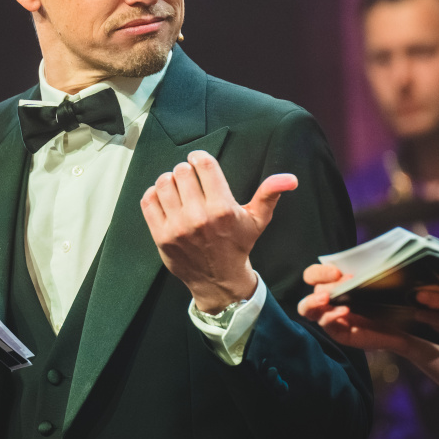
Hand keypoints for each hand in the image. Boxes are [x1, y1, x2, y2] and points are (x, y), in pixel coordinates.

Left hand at [140, 150, 296, 313]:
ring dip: (170, 181)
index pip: (204, 164)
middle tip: (190, 179)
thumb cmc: (237, 246)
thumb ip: (270, 194)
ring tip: (178, 188)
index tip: (199, 161)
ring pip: (164, 183)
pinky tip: (166, 200)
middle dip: (186, 170)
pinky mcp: (161, 236)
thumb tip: (289, 179)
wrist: (218, 280)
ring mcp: (177, 227)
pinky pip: (149, 201)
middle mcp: (199, 217)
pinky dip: (155, 195)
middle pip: (182, 171)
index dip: (200, 157)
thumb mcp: (257, 220)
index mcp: (223, 209)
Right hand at [298, 263, 430, 356]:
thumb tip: (358, 262)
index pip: (312, 275)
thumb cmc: (386, 300)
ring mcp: (331, 317)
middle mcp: (328, 301)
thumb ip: (362, 271)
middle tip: (339, 279)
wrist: (402, 324)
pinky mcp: (338, 332)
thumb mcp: (373, 282)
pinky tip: (344, 310)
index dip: (320, 272)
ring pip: (307, 309)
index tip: (337, 271)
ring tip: (326, 298)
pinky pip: (326, 324)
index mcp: (332, 285)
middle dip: (323, 282)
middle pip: (313, 289)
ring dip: (314, 301)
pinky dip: (331, 316)